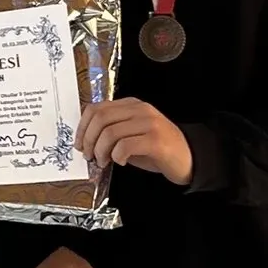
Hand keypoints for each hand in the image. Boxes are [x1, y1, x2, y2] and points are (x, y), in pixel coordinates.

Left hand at [78, 99, 193, 185]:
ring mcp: (149, 123)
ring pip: (110, 132)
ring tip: (104, 162)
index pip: (96, 108)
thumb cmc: (156, 150)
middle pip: (101, 119)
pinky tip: (121, 162)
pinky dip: (117, 156)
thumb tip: (85, 141)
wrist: (188, 158)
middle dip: (89, 140)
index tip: (79, 145)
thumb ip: (111, 131)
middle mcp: (140, 110)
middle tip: (90, 156)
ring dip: (101, 151)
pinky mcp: (156, 140)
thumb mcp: (130, 135)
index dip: (82, 128)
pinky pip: (126, 146)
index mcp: (130, 105)